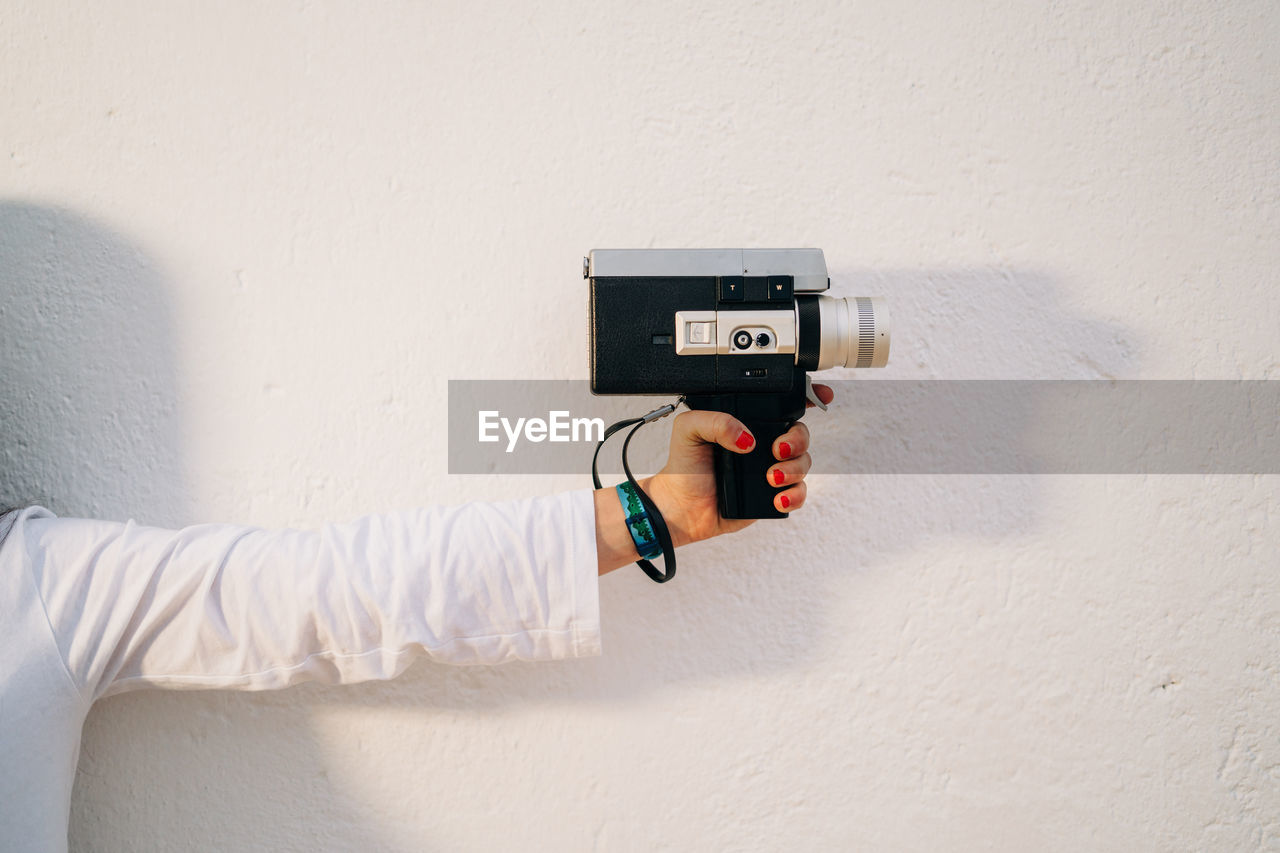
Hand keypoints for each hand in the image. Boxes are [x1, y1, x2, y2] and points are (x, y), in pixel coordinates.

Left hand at [593, 384, 834, 574]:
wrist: (679, 506)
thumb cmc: (684, 465)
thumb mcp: (689, 429)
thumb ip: (716, 421)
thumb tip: (747, 437)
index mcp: (748, 423)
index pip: (782, 406)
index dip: (807, 396)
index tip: (822, 394)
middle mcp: (763, 444)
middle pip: (800, 434)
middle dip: (797, 440)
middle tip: (777, 450)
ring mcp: (770, 470)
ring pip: (803, 463)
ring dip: (793, 469)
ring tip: (770, 478)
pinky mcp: (772, 496)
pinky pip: (798, 493)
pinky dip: (794, 495)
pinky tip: (776, 497)